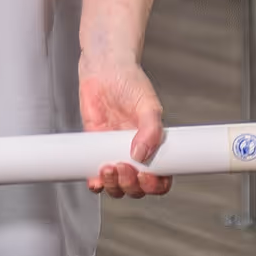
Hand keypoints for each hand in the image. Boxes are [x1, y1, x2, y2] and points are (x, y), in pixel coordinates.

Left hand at [79, 60, 171, 199]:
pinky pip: (95, 174)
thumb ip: (150, 129)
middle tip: (125, 168)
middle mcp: (135, 152)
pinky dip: (95, 182)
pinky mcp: (95, 147)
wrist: (104, 69)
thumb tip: (141, 154)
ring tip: (109, 168)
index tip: (147, 177)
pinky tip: (95, 179)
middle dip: (131, 184)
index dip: (154, 185)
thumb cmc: (130, 82)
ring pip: (117, 185)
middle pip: (136, 186)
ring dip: (114, 185)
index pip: (160, 177)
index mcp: (153, 145)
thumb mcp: (148, 104)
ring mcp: (114, 151)